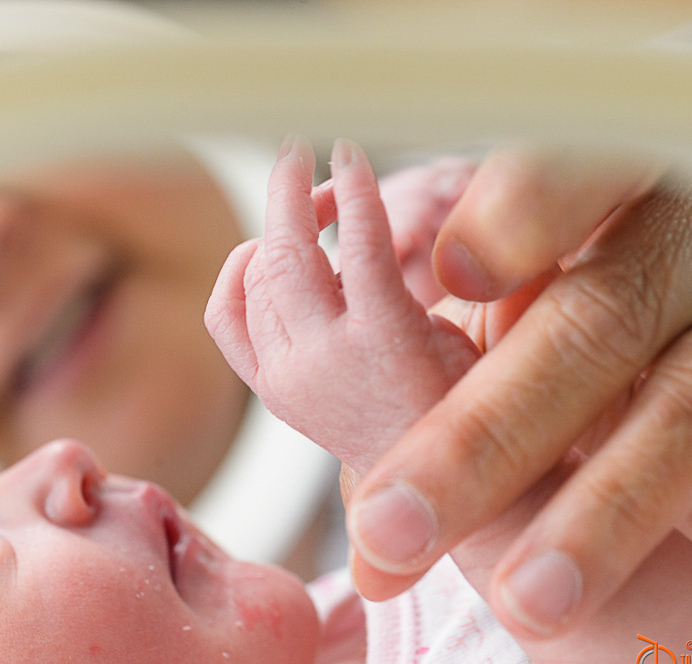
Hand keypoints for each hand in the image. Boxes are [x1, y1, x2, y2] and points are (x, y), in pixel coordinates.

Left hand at [205, 136, 478, 476]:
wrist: (427, 485)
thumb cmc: (458, 401)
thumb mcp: (464, 330)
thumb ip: (434, 272)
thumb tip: (414, 201)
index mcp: (388, 342)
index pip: (357, 243)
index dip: (352, 187)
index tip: (349, 150)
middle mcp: (327, 362)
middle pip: (288, 255)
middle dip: (289, 192)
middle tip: (298, 152)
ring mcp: (289, 378)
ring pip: (255, 279)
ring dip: (274, 230)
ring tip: (304, 208)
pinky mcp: (270, 388)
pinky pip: (227, 317)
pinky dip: (237, 276)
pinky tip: (260, 255)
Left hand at [345, 145, 691, 639]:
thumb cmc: (605, 302)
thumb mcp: (535, 295)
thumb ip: (458, 340)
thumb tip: (341, 479)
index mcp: (613, 187)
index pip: (570, 169)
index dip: (521, 213)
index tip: (453, 275)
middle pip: (602, 316)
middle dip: (493, 429)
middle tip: (394, 527)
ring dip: (612, 503)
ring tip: (528, 598)